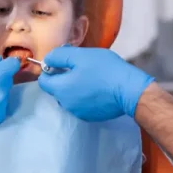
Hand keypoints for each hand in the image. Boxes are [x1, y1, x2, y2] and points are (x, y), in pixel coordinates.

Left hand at [38, 47, 153, 121]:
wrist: (129, 90)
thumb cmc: (104, 70)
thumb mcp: (80, 55)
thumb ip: (59, 56)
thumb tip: (48, 60)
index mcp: (60, 89)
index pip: (43, 81)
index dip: (50, 70)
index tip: (63, 63)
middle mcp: (65, 104)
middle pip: (56, 89)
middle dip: (63, 78)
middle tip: (80, 67)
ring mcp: (78, 112)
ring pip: (68, 97)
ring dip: (74, 88)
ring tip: (91, 78)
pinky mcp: (90, 116)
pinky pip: (80, 104)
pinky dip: (84, 97)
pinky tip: (98, 88)